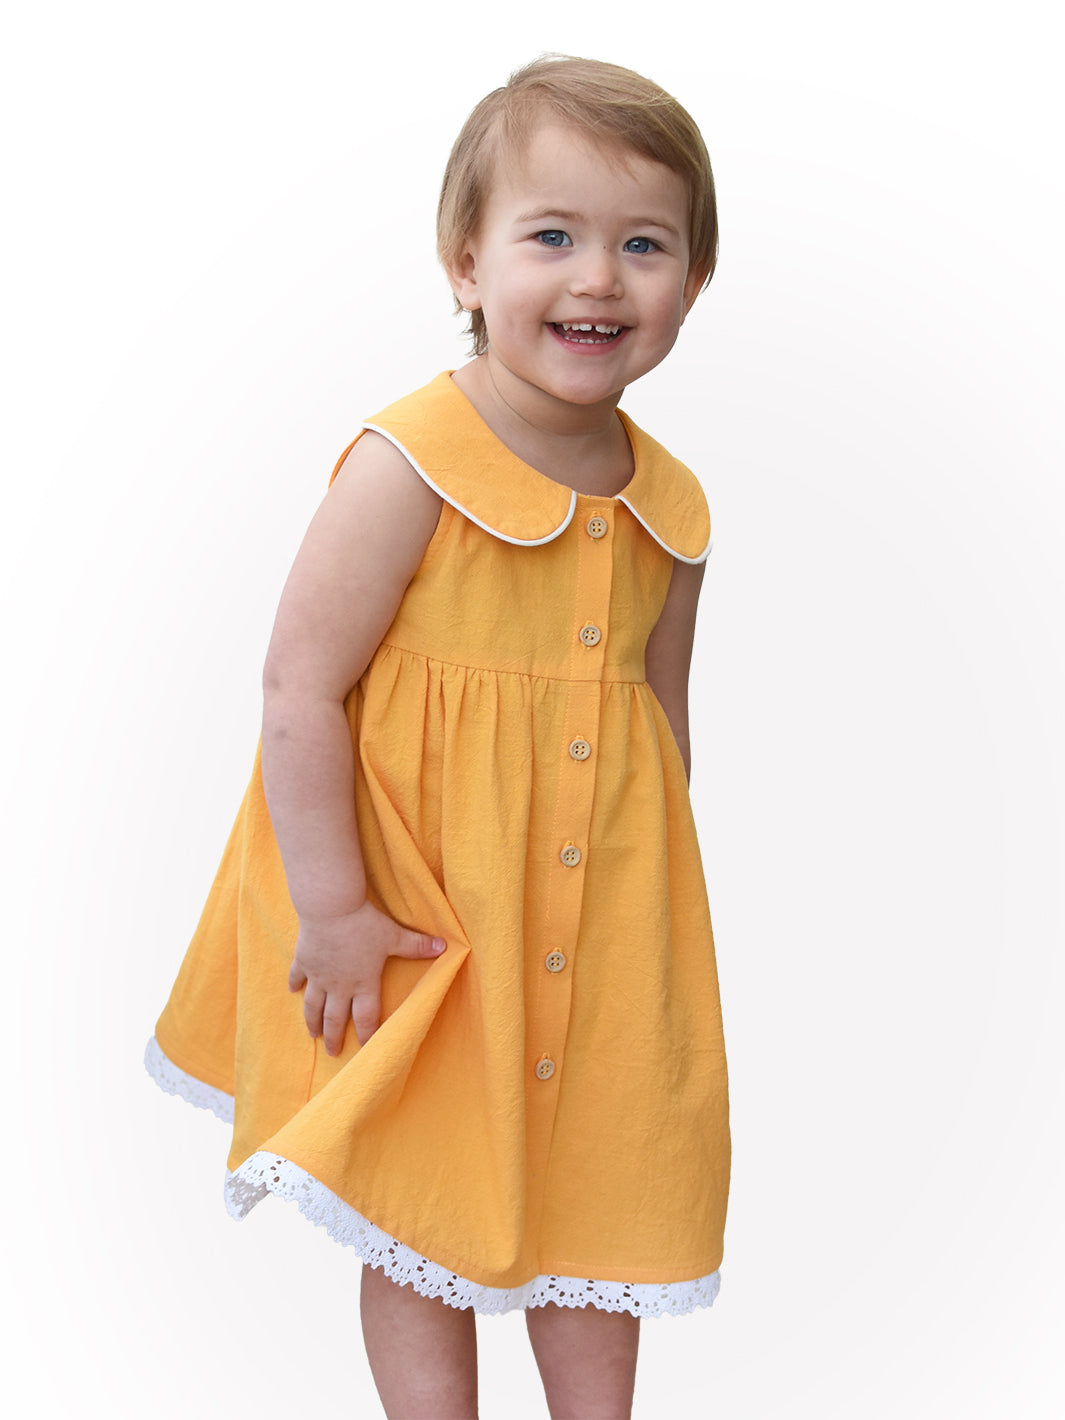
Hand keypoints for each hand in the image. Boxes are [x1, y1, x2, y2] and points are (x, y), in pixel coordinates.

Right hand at [288, 902, 444, 1054]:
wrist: (330, 907)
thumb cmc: (364, 923)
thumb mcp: (394, 935)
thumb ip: (417, 945)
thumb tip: (445, 947)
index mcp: (363, 982)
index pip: (366, 1017)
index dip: (367, 1035)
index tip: (368, 1049)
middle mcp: (339, 985)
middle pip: (335, 1018)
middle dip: (335, 1036)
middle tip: (334, 1052)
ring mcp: (319, 974)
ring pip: (313, 1005)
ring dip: (312, 1021)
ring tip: (313, 1034)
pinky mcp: (304, 960)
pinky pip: (298, 976)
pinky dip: (295, 984)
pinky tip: (292, 991)